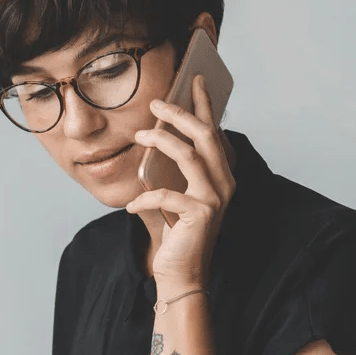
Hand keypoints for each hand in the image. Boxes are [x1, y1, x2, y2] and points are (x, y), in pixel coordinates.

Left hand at [127, 74, 235, 284]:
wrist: (182, 275)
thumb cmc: (177, 233)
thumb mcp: (175, 194)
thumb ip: (172, 169)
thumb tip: (155, 134)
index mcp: (221, 175)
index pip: (214, 132)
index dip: (205, 104)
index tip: (195, 79)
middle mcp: (224, 183)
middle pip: (204, 135)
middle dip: (180, 114)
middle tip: (156, 103)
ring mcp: (214, 198)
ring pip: (188, 155)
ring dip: (161, 141)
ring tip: (139, 137)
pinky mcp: (200, 215)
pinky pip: (167, 194)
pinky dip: (145, 198)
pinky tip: (131, 206)